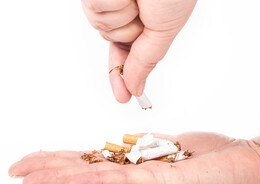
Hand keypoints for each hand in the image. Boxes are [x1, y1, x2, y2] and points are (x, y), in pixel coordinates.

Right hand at [8, 132, 259, 183]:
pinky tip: (68, 179)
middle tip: (18, 171)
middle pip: (85, 173)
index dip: (62, 162)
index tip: (38, 159)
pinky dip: (90, 178)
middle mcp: (138, 181)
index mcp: (138, 170)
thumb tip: (126, 142)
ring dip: (58, 177)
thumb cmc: (213, 158)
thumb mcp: (172, 145)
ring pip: (94, 179)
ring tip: (29, 177)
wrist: (249, 168)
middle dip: (49, 172)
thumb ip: (147, 146)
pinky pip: (119, 180)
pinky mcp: (162, 183)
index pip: (91, 163)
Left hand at [82, 0, 196, 101]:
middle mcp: (123, 8)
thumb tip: (135, 88)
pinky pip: (95, 6)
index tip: (123, 97)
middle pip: (109, 37)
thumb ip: (146, 61)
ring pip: (99, 22)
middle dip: (127, 29)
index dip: (123, 76)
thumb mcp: (164, 30)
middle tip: (145, 8)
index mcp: (142, 21)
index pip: (126, 54)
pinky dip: (113, 0)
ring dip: (122, 12)